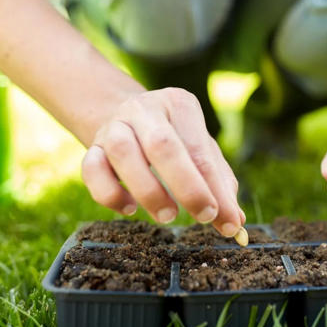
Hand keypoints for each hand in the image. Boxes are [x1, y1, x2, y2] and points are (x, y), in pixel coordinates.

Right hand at [81, 88, 244, 236]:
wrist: (124, 115)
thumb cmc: (175, 138)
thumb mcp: (202, 150)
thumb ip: (220, 183)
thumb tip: (235, 221)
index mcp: (179, 104)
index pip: (200, 149)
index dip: (216, 189)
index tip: (229, 222)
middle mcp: (144, 109)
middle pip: (163, 145)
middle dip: (187, 186)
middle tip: (203, 216)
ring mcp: (114, 126)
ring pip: (123, 154)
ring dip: (148, 191)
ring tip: (168, 215)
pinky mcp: (91, 146)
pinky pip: (91, 170)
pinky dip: (110, 194)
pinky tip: (130, 208)